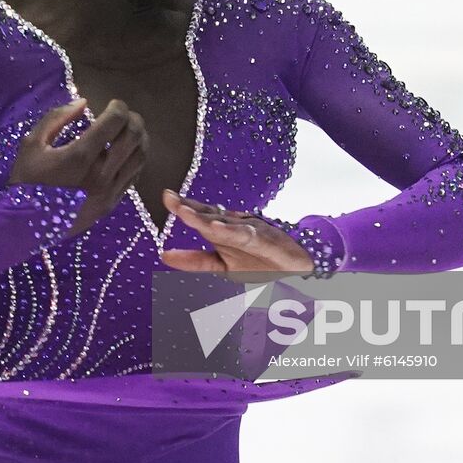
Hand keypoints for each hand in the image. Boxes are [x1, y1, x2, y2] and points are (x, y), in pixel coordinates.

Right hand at [7, 97, 148, 238]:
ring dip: (139, 139)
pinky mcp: (111, 205)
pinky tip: (125, 154)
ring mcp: (109, 192)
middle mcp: (101, 175)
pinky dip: (135, 160)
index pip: (115, 121)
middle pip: (134, 137)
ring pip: (140, 157)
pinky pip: (134, 177)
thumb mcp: (32, 143)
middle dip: (133, 119)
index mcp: (80, 156)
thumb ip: (57, 118)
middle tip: (123, 115)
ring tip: (128, 132)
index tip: (112, 104)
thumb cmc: (26, 181)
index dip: (118, 107)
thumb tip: (84, 103)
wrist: (24, 226)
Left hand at [158, 190, 314, 283]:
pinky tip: (217, 228)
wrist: (299, 266)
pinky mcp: (264, 241)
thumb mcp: (223, 265)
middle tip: (170, 199)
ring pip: (223, 224)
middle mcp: (234, 228)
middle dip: (188, 208)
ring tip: (185, 212)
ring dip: (204, 218)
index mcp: (223, 232)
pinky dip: (232, 231)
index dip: (184, 207)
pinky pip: (245, 236)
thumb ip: (195, 260)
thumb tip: (164, 256)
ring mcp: (249, 232)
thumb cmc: (262, 262)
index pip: (201, 216)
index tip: (167, 197)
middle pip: (208, 216)